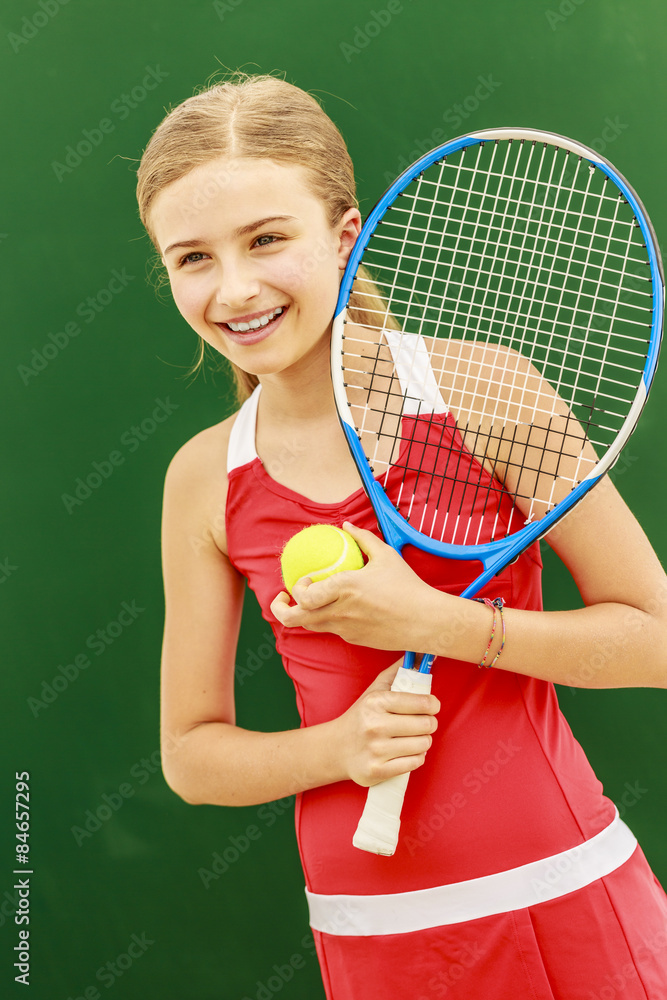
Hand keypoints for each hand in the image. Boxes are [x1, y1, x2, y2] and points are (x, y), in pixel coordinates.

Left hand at [270, 522, 440, 650]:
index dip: (297, 589)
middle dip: (280, 610)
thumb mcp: (386, 555)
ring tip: (309, 602)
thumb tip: (346, 525)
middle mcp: (340, 611)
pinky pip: (333, 629)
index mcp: (345, 588)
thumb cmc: (407, 587)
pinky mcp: (354, 639)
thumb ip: (362, 538)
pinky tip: (342, 608)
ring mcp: (346, 629)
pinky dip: (329, 619)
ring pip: (311, 626)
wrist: (426, 621)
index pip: (304, 596)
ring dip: (305, 614)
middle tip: (282, 599)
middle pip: (295, 619)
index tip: (304, 580)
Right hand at [331, 660, 440, 786]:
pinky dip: (417, 757)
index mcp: (376, 702)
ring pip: (423, 744)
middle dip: (429, 723)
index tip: (432, 706)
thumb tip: (418, 654)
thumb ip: (397, 672)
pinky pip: (415, 763)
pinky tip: (407, 751)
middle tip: (422, 723)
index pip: (421, 703)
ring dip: (424, 741)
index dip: (433, 704)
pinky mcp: (378, 771)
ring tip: (413, 737)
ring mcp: (376, 750)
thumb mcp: (374, 690)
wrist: (336, 748)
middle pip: (426, 725)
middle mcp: (375, 726)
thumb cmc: (361, 716)